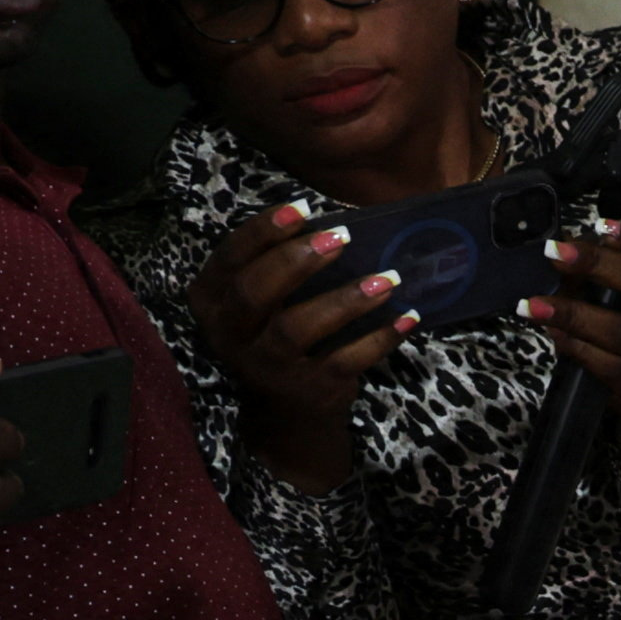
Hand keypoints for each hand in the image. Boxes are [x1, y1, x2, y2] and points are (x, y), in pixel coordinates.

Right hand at [190, 191, 395, 483]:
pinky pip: (346, 359)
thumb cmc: (276, 333)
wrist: (287, 412)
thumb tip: (327, 221)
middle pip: (254, 292)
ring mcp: (267, 368)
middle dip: (297, 260)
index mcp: (212, 302)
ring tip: (387, 278)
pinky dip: (380, 337)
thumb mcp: (262, 301)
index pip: (230, 258)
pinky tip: (408, 316)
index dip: (263, 231)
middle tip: (341, 236)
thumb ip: (277, 263)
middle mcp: (230, 336)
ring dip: (345, 299)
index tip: (302, 207)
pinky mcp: (309, 391)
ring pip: (297, 327)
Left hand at [531, 214, 620, 407]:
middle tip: (556, 253)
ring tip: (533, 305)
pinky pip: (604, 363)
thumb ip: (608, 261)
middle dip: (598, 264)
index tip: (603, 224)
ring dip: (572, 314)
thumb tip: (562, 247)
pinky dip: (574, 345)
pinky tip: (552, 331)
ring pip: (619, 330)